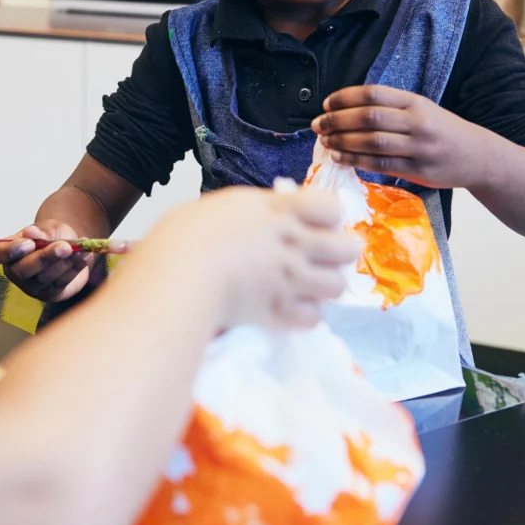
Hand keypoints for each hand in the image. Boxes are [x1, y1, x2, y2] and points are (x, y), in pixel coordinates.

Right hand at [0, 220, 123, 302]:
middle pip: (23, 271)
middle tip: (64, 246)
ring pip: (45, 278)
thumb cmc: (51, 234)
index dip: (8, 252)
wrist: (69, 244)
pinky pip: (61, 283)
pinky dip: (75, 269)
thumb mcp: (48, 227)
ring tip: (80, 249)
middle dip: (45, 258)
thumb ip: (41, 231)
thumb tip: (31, 233)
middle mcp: (15, 271)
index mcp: (6, 252)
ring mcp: (32, 286)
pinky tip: (85, 255)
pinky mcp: (50, 294)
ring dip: (64, 263)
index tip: (28, 243)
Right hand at [143, 187, 357, 328]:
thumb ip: (254, 212)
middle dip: (337, 252)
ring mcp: (289, 280)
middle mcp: (293, 243)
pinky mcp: (278, 312)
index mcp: (278, 210)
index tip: (312, 221)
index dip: (327, 215)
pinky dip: (304, 315)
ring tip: (305, 285)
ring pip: (336, 285)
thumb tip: (263, 216)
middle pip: (346, 248)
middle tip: (317, 256)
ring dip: (324, 285)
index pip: (330, 207)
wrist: (179, 273)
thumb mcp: (223, 206)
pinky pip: (312, 317)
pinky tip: (288, 308)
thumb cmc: (186, 232)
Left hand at [311, 84, 497, 189]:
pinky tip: (340, 157)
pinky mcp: (418, 170)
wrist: (478, 157)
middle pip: (369, 117)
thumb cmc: (443, 131)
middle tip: (318, 124)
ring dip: (343, 141)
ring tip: (325, 141)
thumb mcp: (423, 110)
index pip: (374, 94)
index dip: (345, 98)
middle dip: (337, 120)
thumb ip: (391, 108)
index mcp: (416, 102)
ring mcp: (419, 147)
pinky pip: (381, 165)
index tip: (326, 104)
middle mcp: (418, 122)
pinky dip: (356, 160)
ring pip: (372, 142)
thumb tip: (346, 111)